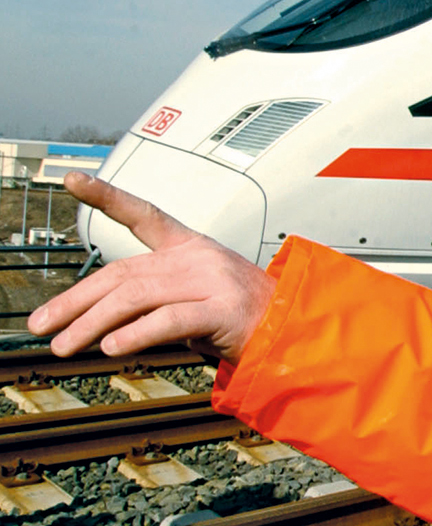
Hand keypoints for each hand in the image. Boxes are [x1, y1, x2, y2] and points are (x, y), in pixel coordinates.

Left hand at [26, 173, 275, 359]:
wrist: (294, 332)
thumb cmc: (243, 318)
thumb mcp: (192, 299)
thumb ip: (152, 301)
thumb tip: (100, 319)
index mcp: (192, 247)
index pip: (144, 214)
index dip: (107, 195)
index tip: (72, 179)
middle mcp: (199, 258)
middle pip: (122, 271)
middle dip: (74, 300)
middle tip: (43, 323)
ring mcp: (213, 281)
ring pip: (136, 296)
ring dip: (91, 323)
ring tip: (66, 344)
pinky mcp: (224, 309)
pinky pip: (168, 320)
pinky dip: (135, 333)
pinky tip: (112, 346)